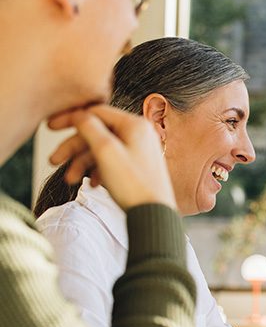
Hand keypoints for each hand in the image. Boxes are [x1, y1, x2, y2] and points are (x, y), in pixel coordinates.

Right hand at [47, 104, 175, 209]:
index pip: (96, 112)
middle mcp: (140, 134)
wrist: (153, 214)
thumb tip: (79, 114)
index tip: (51, 127)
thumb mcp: (105, 151)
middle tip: (54, 160)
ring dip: (82, 163)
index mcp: (135, 124)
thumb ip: (90, 128)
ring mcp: (140, 150)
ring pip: (102, 149)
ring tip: (69, 179)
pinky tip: (91, 184)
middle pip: (97, 133)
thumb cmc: (133, 185)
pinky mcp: (138, 166)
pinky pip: (112, 161)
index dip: (71, 118)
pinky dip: (97, 170)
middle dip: (73, 148)